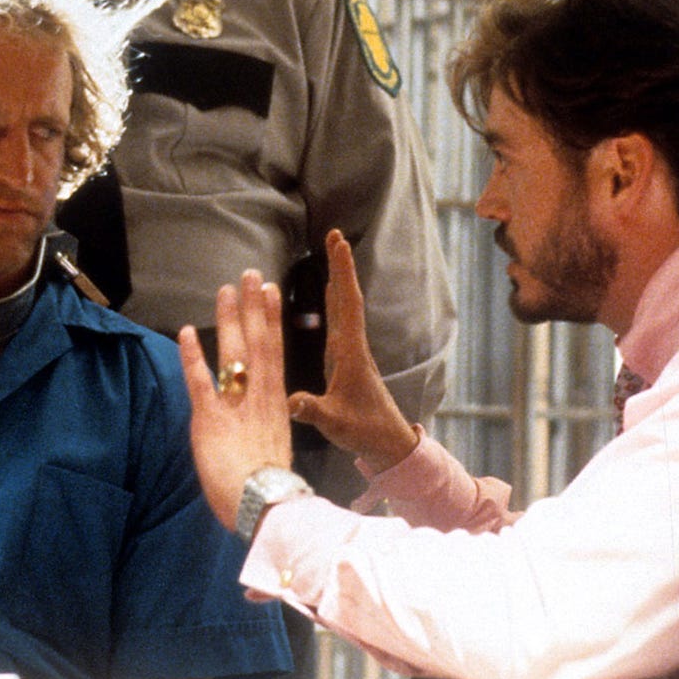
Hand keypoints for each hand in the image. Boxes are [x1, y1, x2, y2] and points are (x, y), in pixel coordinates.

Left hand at [180, 271, 294, 531]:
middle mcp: (260, 398)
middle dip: (254, 308)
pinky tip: (188, 332)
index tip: (271, 293)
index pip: (274, 354)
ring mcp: (237, 406)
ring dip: (230, 320)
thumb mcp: (271, 456)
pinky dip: (194, 357)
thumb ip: (262, 436)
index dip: (271, 321)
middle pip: (258, 343)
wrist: (266, 508)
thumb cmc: (270, 492)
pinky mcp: (211, 420)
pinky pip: (201, 382)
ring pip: (236, 354)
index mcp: (275, 405)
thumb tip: (257, 435)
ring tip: (227, 289)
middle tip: (251, 276)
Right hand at [285, 230, 418, 469]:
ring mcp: (352, 352)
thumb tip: (290, 401)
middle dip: (340, 266)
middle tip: (334, 235)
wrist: (387, 443)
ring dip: (339, 278)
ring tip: (332, 253)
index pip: (346, 304)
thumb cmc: (363, 431)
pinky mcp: (348, 360)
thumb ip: (312, 410)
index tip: (338, 242)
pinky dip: (336, 300)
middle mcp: (353, 346)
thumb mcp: (334, 422)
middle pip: (347, 297)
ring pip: (345, 306)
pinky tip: (331, 292)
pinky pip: (341, 320)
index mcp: (350, 353)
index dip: (341, 272)